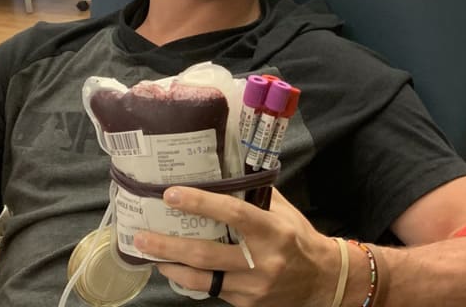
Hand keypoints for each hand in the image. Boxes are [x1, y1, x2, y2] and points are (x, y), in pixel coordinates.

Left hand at [134, 187, 338, 306]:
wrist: (323, 283)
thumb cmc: (299, 240)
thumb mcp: (283, 213)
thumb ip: (255, 195)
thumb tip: (223, 172)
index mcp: (273, 231)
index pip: (233, 214)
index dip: (200, 204)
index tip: (171, 194)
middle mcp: (262, 261)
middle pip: (206, 254)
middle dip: (168, 245)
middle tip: (142, 235)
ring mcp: (252, 286)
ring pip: (202, 278)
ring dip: (170, 266)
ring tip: (149, 253)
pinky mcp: (245, 304)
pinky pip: (210, 290)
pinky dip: (188, 279)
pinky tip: (174, 269)